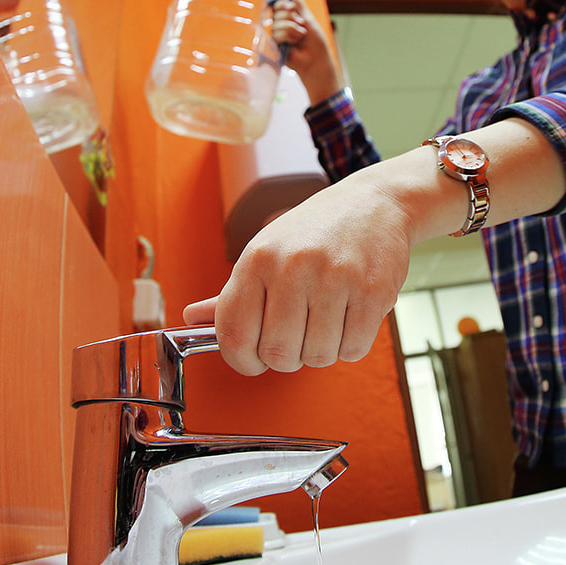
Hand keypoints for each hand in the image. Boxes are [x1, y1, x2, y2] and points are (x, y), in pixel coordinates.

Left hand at [184, 169, 413, 374]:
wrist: (374, 203)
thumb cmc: (314, 232)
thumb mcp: (265, 252)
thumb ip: (231, 294)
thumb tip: (191, 319)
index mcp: (257, 259)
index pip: (234, 336)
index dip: (242, 361)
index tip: (254, 360)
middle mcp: (293, 267)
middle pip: (278, 354)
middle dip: (287, 358)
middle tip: (297, 336)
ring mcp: (336, 279)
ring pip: (318, 357)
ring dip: (321, 351)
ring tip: (326, 320)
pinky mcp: (373, 291)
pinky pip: (353, 349)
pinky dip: (350, 344)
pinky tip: (349, 317)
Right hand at [271, 0, 342, 103]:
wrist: (316, 59)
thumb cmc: (315, 41)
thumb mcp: (309, 19)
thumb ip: (300, 4)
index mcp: (288, 18)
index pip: (278, 5)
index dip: (283, 4)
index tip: (291, 7)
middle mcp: (280, 26)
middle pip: (277, 13)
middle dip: (292, 18)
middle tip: (301, 26)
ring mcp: (277, 36)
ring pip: (278, 24)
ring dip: (293, 29)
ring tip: (301, 37)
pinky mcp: (274, 46)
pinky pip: (277, 35)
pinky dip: (289, 37)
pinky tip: (294, 43)